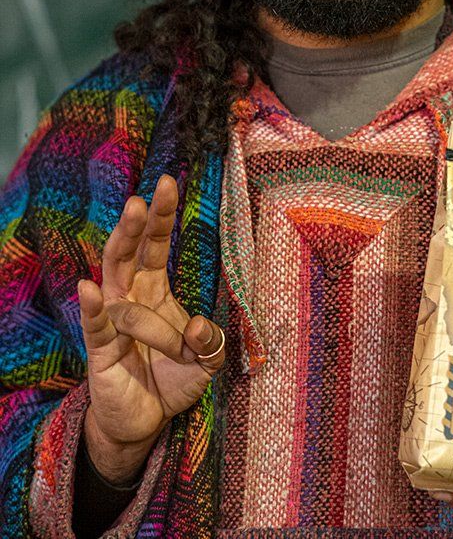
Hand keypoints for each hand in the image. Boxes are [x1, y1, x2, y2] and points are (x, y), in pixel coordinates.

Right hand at [78, 174, 224, 482]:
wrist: (145, 421)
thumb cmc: (173, 379)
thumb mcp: (206, 361)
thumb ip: (211, 342)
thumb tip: (199, 325)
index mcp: (155, 290)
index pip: (156, 246)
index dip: (162, 216)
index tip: (168, 182)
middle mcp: (131, 297)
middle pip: (129, 253)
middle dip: (136, 225)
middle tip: (141, 198)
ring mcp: (113, 321)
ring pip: (116, 285)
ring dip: (140, 287)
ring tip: (157, 285)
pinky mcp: (100, 350)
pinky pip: (96, 324)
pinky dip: (94, 307)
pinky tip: (89, 288)